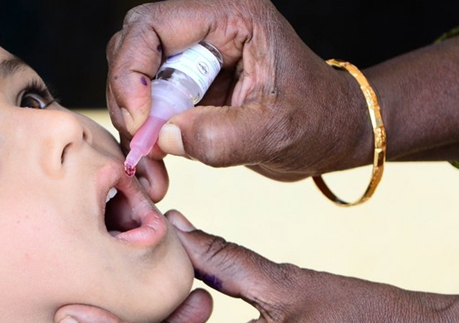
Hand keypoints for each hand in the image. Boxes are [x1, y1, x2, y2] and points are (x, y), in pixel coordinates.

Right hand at [107, 0, 373, 181]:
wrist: (331, 135)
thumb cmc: (319, 121)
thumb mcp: (279, 131)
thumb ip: (222, 136)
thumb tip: (163, 138)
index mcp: (232, 17)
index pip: (152, 25)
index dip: (132, 71)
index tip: (141, 121)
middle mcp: (207, 30)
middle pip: (133, 47)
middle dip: (127, 98)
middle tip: (141, 144)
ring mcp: (194, 59)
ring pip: (133, 79)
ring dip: (134, 125)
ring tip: (151, 167)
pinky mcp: (188, 88)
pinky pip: (147, 107)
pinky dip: (145, 139)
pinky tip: (157, 168)